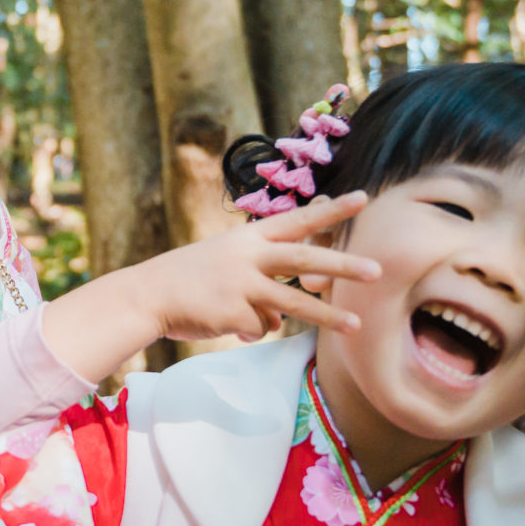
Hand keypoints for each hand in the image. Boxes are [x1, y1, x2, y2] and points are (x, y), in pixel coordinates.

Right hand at [41, 195, 376, 382]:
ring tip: (358, 325)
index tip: (362, 197)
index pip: (296, 219)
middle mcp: (248, 257)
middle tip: (377, 268)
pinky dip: (251, 328)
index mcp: (248, 238)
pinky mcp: (232, 314)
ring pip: (293, 302)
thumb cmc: (189, 277)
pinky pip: (260, 328)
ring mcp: (241, 286)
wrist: (147, 295)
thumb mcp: (225, 260)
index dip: (330, 210)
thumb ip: (260, 278)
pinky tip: (227, 320)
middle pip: (303, 257)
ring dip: (328, 315)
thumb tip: (278, 317)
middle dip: (342, 262)